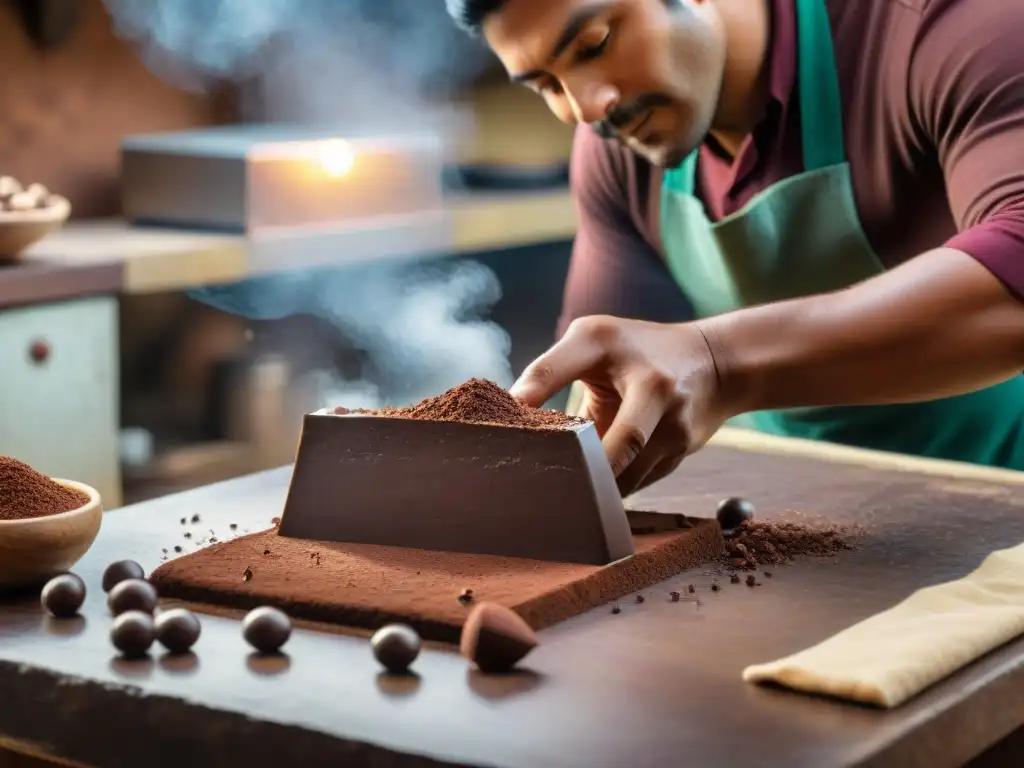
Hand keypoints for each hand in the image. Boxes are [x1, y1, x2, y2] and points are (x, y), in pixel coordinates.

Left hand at [510, 315, 734, 495]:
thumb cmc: (638, 351)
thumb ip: (552, 371)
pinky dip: (612, 490)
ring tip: (561, 497)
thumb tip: (510, 409)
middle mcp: (652, 385)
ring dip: (594, 487)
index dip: (530, 397)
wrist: (714, 365)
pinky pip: (636, 482)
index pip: (557, 370)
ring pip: (624, 475)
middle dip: (584, 470)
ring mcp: (673, 423)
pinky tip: (593, 493)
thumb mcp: (595, 343)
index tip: (507, 423)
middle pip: (620, 443)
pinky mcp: (680, 452)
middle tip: (545, 486)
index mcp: (612, 347)